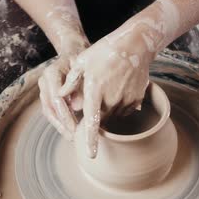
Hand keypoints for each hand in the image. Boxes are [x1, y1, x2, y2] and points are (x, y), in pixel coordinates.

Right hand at [38, 33, 88, 140]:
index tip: (76, 128)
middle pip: (50, 108)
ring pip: (48, 111)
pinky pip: (50, 111)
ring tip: (72, 138)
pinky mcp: (47, 94)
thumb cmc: (83, 58)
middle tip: (74, 137)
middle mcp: (44, 81)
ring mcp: (44, 88)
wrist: (74, 50)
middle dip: (62, 124)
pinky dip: (59, 122)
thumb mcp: (85, 67)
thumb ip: (80, 85)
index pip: (56, 99)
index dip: (66, 115)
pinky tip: (69, 131)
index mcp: (51, 73)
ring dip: (59, 126)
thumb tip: (76, 107)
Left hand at [59, 36, 153, 157]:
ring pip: (112, 114)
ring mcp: (126, 99)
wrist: (135, 44)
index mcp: (95, 90)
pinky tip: (118, 87)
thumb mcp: (82, 62)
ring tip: (107, 86)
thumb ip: (70, 82)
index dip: (91, 139)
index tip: (91, 154)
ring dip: (107, 108)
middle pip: (100, 118)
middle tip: (94, 94)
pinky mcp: (136, 99)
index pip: (92, 121)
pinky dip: (118, 104)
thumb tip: (61, 99)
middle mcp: (112, 98)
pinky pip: (124, 110)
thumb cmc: (105, 51)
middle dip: (94, 113)